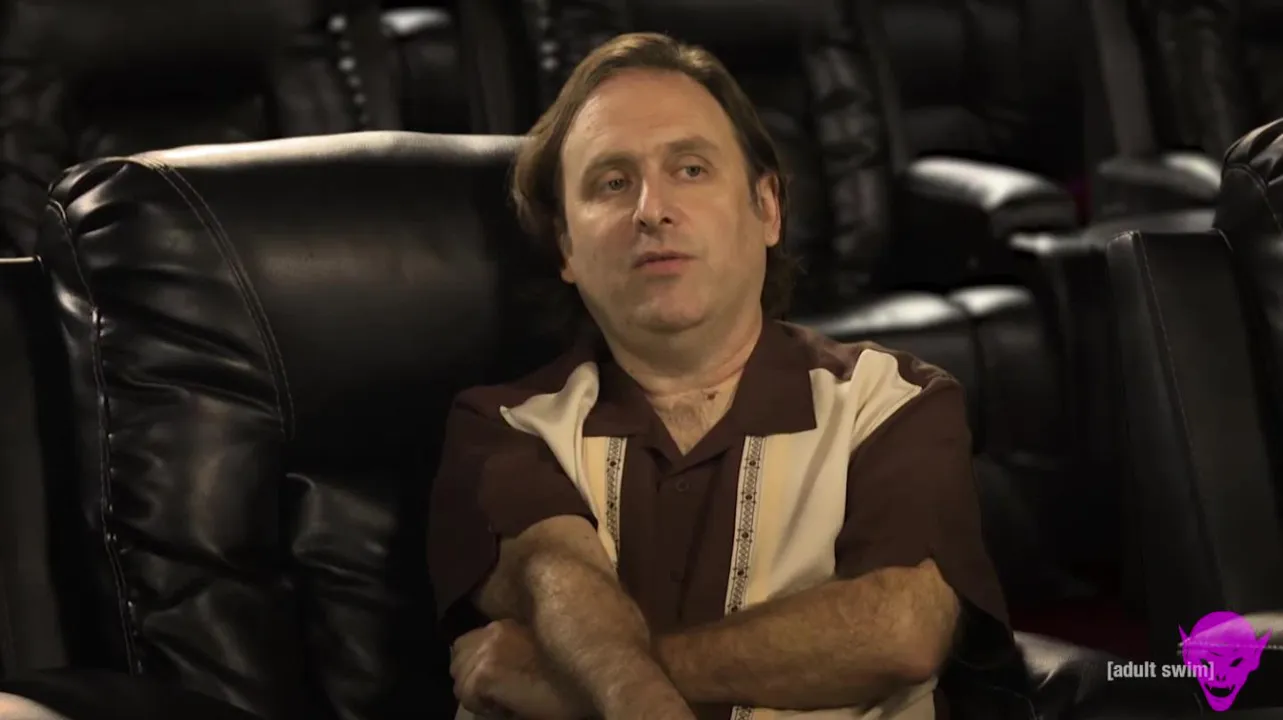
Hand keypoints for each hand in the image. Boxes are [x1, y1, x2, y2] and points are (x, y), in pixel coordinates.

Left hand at [451, 620, 594, 719]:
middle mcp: (495, 629)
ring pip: (459, 678)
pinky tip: (509, 706)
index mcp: (509, 622)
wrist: (599, 680)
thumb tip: (506, 662)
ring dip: (478, 692)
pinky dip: (483, 706)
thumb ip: (523, 645)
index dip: (480, 662)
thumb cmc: (578, 673)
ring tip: (507, 700)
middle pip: (458, 655)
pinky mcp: (487, 671)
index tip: (502, 678)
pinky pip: (467, 696)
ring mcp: (489, 648)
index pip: (470, 640)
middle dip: (473, 675)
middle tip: (502, 692)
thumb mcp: (549, 651)